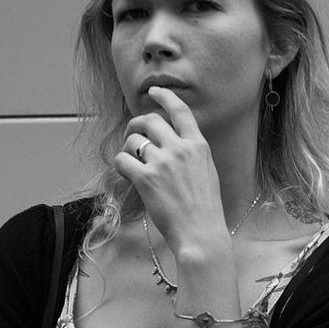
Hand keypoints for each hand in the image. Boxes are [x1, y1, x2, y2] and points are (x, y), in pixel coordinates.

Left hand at [114, 87, 226, 257]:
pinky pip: (122, 160)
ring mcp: (162, 163)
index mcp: (198, 146)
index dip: (165, 97)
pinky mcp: (145, 179)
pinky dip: (120, 165)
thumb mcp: (207, 173)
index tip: (155, 92)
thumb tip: (170, 143)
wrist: (202, 235)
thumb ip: (191, 153)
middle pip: (150, 121)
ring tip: (132, 162)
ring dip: (128, 148)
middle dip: (137, 124)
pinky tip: (126, 175)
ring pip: (133, 140)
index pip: (180, 110)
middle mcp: (180, 149)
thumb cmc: (206, 211)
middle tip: (132, 134)